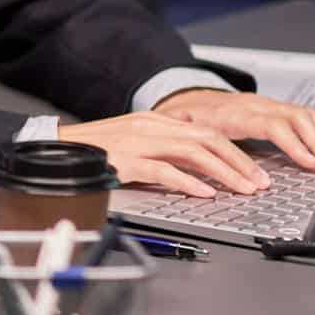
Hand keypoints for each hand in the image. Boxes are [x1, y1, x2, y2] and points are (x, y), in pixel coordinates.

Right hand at [58, 111, 272, 198]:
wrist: (56, 146)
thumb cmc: (94, 148)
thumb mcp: (133, 138)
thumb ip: (163, 144)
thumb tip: (197, 158)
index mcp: (154, 120)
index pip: (205, 131)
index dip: (235, 152)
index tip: (254, 172)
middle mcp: (150, 127)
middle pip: (207, 139)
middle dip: (239, 161)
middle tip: (259, 183)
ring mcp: (137, 142)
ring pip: (192, 152)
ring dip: (223, 172)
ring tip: (242, 189)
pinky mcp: (124, 160)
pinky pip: (163, 170)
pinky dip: (188, 182)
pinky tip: (204, 193)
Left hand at [151, 88, 314, 172]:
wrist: (185, 96)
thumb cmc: (185, 116)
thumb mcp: (181, 129)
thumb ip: (191, 144)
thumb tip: (196, 160)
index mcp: (232, 113)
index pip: (271, 125)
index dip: (293, 144)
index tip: (309, 162)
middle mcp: (253, 105)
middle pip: (294, 117)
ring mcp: (265, 105)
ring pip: (302, 114)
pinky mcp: (273, 108)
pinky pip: (303, 115)